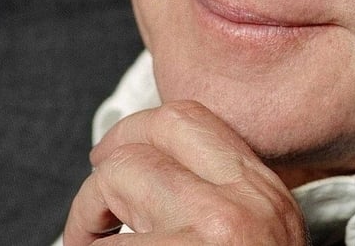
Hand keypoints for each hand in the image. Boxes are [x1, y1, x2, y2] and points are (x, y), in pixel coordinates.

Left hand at [63, 100, 308, 244]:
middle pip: (162, 125)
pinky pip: (106, 240)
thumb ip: (226, 203)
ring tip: (87, 242)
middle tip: (93, 196)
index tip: (118, 157)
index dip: (143, 130)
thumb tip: (160, 184)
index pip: (197, 120)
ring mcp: (218, 226)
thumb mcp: (263, 239)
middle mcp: (249, 201)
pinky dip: (86, 245)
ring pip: (120, 174)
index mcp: (268, 195)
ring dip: (86, 212)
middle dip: (114, 151)